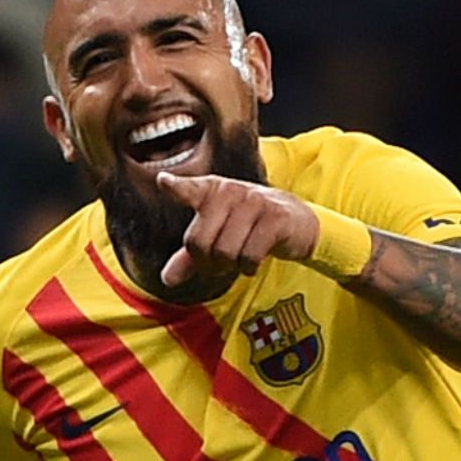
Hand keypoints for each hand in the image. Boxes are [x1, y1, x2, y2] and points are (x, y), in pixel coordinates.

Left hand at [156, 171, 318, 286]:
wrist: (297, 223)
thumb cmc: (250, 228)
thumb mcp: (218, 237)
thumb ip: (190, 256)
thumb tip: (166, 279)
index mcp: (213, 192)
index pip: (191, 190)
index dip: (177, 187)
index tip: (163, 181)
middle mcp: (231, 192)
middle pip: (199, 242)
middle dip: (207, 263)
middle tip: (221, 263)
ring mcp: (254, 202)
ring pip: (225, 252)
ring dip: (231, 266)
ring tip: (240, 259)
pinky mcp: (275, 218)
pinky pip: (249, 256)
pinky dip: (249, 267)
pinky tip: (254, 262)